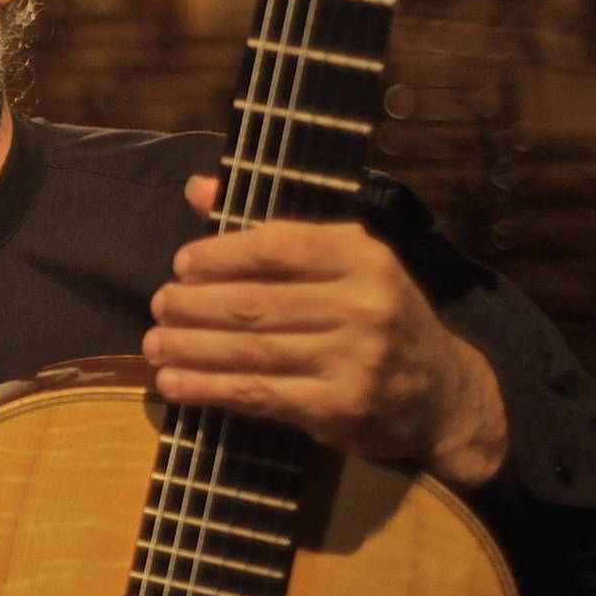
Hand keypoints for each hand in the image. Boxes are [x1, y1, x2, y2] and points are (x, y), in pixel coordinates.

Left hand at [142, 176, 508, 487]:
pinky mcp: (339, 407)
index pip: (278, 247)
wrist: (441, 394)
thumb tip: (197, 188)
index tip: (181, 264)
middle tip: (159, 305)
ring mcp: (354, 359)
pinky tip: (173, 383)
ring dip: (190, 347)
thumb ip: (269, 230)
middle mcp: (363, 304)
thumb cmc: (374, 316)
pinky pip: (257, 393)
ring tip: (154, 343)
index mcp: (362, 256)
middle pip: (255, 302)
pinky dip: (207, 388)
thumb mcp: (341, 262)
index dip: (220, 255)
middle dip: (194, 305)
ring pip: (250, 349)